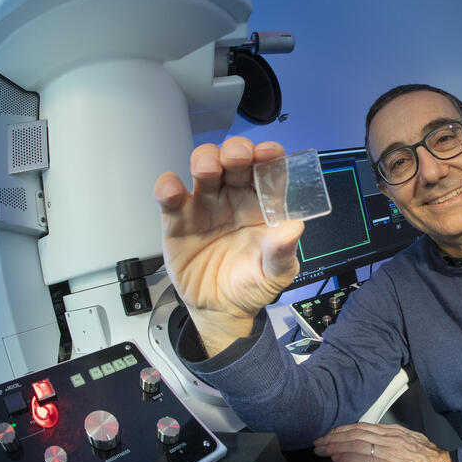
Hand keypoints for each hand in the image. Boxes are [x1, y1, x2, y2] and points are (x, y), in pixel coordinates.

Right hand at [154, 138, 303, 355]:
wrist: (220, 310)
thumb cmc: (252, 285)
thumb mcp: (275, 274)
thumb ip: (282, 253)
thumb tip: (293, 229)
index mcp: (262, 205)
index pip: (267, 171)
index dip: (268, 156)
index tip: (268, 152)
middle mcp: (234, 198)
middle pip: (233, 162)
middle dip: (235, 151)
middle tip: (237, 156)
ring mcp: (205, 206)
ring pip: (203, 169)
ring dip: (205, 160)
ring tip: (207, 168)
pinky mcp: (178, 220)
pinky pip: (170, 197)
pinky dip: (168, 187)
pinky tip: (173, 189)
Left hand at [313, 422, 458, 461]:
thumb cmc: (430, 459)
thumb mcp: (410, 441)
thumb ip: (393, 439)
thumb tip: (378, 441)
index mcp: (393, 432)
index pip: (362, 426)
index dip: (344, 429)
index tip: (332, 433)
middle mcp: (388, 438)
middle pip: (355, 433)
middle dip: (334, 436)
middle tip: (320, 440)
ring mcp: (388, 451)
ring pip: (356, 443)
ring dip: (335, 445)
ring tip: (322, 448)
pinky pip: (364, 459)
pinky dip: (347, 457)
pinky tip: (336, 458)